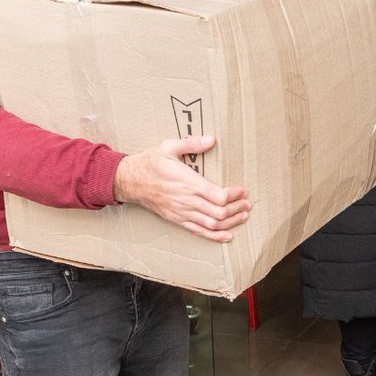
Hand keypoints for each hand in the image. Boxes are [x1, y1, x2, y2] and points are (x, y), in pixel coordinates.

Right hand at [114, 136, 249, 240]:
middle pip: (219, 212)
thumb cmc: (150, 162)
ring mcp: (181, 212)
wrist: (128, 180)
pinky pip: (198, 231)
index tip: (243, 191)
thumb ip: (192, 144)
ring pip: (211, 224)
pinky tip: (227, 234)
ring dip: (230, 222)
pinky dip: (215, 235)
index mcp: (188, 182)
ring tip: (243, 217)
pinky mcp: (176, 219)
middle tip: (248, 204)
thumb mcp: (169, 146)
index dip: (234, 195)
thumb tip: (212, 139)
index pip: (218, 195)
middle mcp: (186, 200)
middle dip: (237, 209)